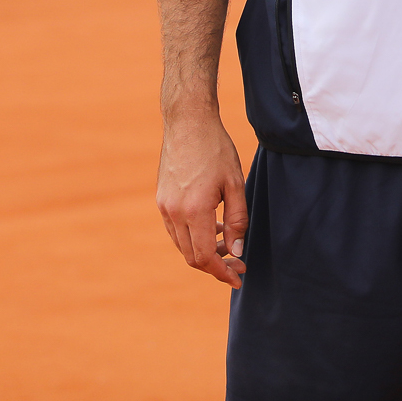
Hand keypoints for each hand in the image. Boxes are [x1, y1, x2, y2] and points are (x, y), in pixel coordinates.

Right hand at [156, 111, 250, 287]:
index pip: (206, 257)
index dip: (223, 273)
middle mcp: (174, 213)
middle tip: (239, 262)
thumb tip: (237, 251)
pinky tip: (214, 226)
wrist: (188, 122)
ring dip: (205, 251)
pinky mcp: (162, 200)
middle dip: (217, 266)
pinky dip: (194, 237)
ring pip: (183, 246)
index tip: (239, 277)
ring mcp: (165, 207)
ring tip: (229, 241)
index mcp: (194, 210)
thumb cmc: (216, 149)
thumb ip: (238, 220)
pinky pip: (176, 231)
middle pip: (192, 257)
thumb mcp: (236, 183)